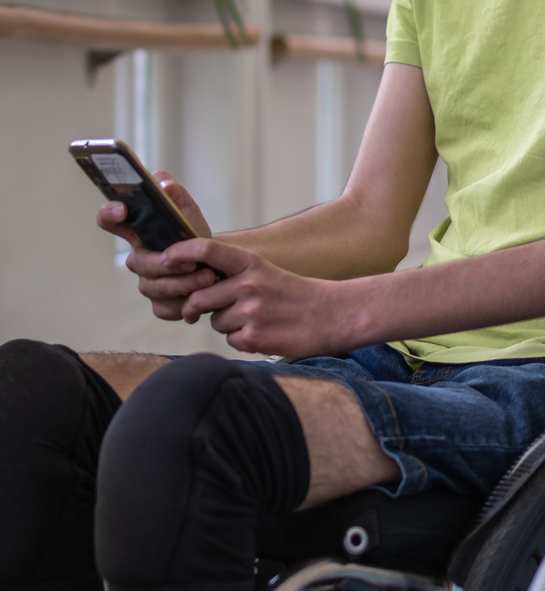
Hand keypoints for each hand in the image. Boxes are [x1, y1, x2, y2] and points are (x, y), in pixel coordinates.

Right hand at [96, 173, 214, 319]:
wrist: (215, 262)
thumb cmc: (193, 233)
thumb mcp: (187, 209)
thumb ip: (175, 194)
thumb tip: (164, 185)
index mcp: (137, 230)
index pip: (109, 220)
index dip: (109, 213)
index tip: (122, 209)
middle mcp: (137, 256)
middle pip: (139, 262)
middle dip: (166, 262)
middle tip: (192, 260)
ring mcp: (146, 281)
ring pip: (154, 287)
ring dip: (183, 283)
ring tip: (207, 276)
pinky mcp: (159, 303)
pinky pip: (164, 308)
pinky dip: (183, 305)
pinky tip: (198, 300)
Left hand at [170, 238, 354, 356]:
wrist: (332, 314)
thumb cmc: (294, 293)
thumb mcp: (265, 272)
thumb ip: (234, 274)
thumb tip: (196, 285)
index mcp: (251, 262)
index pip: (207, 249)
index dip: (181, 252)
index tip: (166, 258)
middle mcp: (248, 284)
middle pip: (199, 297)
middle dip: (199, 308)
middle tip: (212, 309)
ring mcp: (250, 312)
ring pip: (214, 322)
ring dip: (227, 324)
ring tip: (256, 319)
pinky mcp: (253, 338)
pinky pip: (230, 340)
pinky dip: (242, 340)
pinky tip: (264, 332)